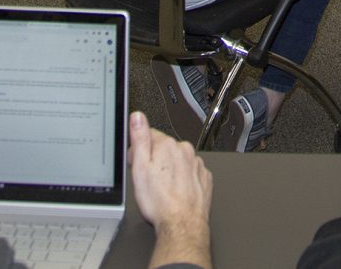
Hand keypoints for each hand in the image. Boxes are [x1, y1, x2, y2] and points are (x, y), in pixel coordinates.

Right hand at [127, 112, 212, 265]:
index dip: (138, 150)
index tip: (136, 162)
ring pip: (178, 161)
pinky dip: (182, 179)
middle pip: (164, 148)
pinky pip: (189, 173)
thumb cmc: (159, 201)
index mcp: (168, 145)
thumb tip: (138, 117)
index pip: (149, 135)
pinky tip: (174, 191)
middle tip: (148, 179)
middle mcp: (185, 151)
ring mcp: (196, 164)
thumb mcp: (139, 168)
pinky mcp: (203, 178)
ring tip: (161, 188)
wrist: (181, 223)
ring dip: (169, 169)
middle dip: (155, 159)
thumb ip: (139, 139)